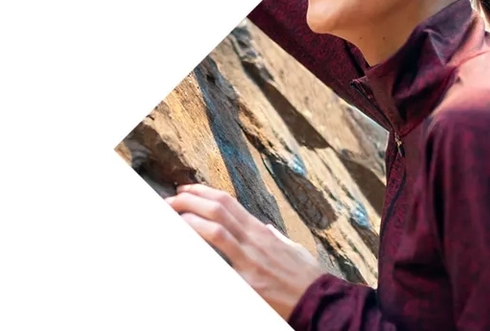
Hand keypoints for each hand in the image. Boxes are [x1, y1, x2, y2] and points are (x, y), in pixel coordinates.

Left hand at [167, 184, 328, 318]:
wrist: (319, 300)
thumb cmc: (306, 277)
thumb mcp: (292, 249)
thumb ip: (275, 237)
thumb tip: (264, 228)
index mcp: (262, 231)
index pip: (229, 203)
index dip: (204, 192)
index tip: (186, 189)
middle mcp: (255, 239)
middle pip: (218, 209)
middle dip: (189, 200)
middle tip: (170, 200)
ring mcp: (250, 259)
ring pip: (216, 229)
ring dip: (189, 219)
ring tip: (172, 215)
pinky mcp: (248, 281)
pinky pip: (221, 263)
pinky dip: (202, 251)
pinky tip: (187, 247)